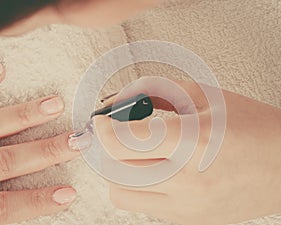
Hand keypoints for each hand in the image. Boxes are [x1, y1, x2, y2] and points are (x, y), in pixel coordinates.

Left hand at [0, 64, 90, 224]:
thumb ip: (6, 207)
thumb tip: (55, 197)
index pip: (8, 205)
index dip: (38, 202)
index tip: (69, 194)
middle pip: (8, 160)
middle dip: (46, 151)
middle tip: (79, 141)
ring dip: (25, 115)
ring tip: (54, 104)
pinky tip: (5, 69)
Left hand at [94, 77, 280, 224]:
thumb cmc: (254, 125)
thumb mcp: (205, 95)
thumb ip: (157, 91)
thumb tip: (122, 99)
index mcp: (193, 140)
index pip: (123, 140)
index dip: (103, 127)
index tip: (102, 119)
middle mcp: (187, 179)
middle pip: (115, 168)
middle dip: (107, 146)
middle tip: (119, 132)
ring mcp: (186, 206)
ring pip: (121, 193)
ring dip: (119, 169)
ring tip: (137, 153)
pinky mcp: (188, 219)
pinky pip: (143, 204)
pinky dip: (138, 185)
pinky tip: (156, 169)